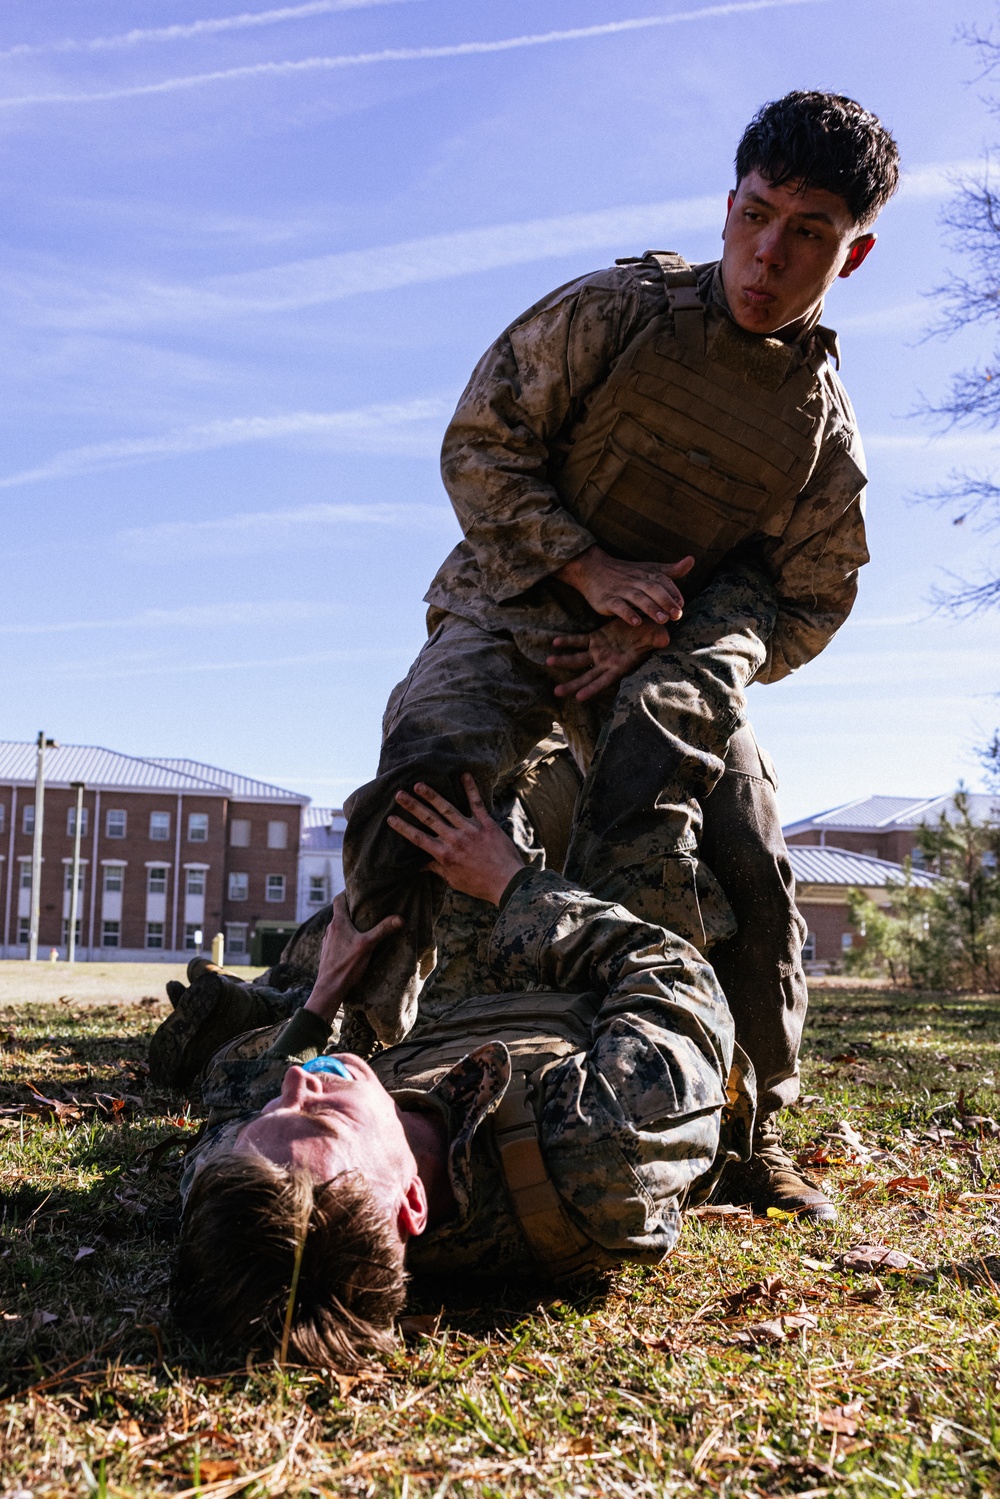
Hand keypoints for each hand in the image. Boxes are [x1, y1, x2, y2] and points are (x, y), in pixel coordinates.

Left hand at [304, 894, 402, 1021]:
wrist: (329, 988)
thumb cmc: (347, 965)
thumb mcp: (368, 945)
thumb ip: (383, 930)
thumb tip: (400, 918)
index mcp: (338, 923)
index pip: (339, 899)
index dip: (347, 893)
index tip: (359, 890)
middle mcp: (330, 929)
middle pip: (340, 912)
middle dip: (352, 909)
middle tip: (367, 907)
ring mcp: (328, 941)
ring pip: (338, 926)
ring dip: (349, 924)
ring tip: (363, 925)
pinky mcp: (328, 952)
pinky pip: (337, 939)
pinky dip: (345, 937)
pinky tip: (354, 945)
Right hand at [387, 773, 525, 905]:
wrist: (508, 882)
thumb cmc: (480, 885)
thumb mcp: (454, 881)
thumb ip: (437, 869)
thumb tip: (419, 865)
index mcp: (445, 855)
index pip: (418, 839)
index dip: (403, 828)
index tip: (391, 818)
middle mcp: (455, 839)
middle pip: (429, 819)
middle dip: (412, 806)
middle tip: (399, 794)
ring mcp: (471, 829)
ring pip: (448, 808)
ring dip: (432, 795)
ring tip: (419, 784)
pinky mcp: (486, 824)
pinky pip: (476, 803)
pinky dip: (470, 788)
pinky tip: (464, 774)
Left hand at [547, 616, 670, 700]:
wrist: (646, 622)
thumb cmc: (655, 632)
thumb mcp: (657, 635)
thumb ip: (658, 640)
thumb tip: (664, 640)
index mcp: (621, 666)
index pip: (604, 681)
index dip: (592, 689)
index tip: (579, 697)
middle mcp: (607, 662)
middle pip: (587, 676)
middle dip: (572, 685)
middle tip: (556, 692)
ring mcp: (600, 651)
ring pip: (579, 659)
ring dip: (564, 661)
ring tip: (548, 661)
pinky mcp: (596, 638)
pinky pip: (579, 641)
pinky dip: (568, 642)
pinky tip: (555, 642)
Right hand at [555, 545, 694, 625]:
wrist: (593, 569)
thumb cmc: (626, 572)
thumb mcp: (649, 569)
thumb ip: (671, 570)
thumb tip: (691, 560)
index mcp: (647, 574)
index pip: (663, 581)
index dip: (672, 592)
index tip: (681, 604)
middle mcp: (635, 581)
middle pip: (652, 589)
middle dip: (665, 601)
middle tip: (677, 615)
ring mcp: (620, 590)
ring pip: (637, 598)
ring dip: (650, 608)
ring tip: (662, 620)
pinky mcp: (607, 600)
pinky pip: (618, 607)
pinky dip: (627, 613)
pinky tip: (636, 622)